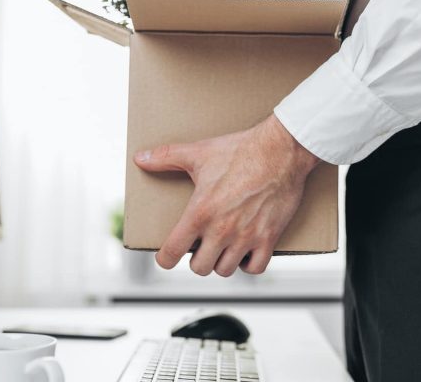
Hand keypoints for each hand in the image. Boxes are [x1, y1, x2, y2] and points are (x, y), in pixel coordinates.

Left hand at [134, 114, 319, 276]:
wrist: (280, 149)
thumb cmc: (241, 150)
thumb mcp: (199, 152)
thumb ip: (166, 157)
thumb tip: (140, 158)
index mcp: (200, 212)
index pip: (172, 253)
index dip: (165, 258)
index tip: (168, 255)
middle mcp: (221, 229)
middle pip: (199, 268)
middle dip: (197, 260)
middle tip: (201, 247)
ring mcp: (246, 236)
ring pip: (225, 270)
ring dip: (222, 262)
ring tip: (222, 248)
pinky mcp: (269, 237)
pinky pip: (256, 268)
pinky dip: (249, 264)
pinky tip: (246, 251)